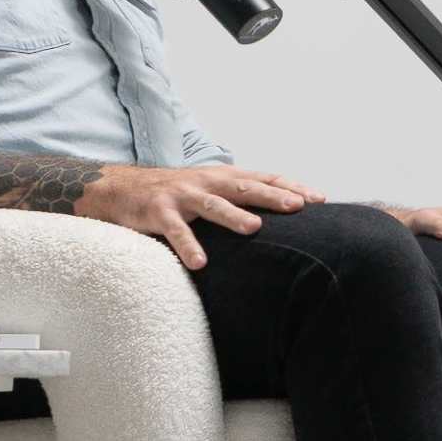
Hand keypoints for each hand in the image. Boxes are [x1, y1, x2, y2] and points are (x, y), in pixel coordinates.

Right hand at [76, 164, 322, 270]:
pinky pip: (176, 231)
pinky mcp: (159, 212)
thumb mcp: (211, 189)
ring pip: (213, 205)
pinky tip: (200, 263)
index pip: (265, 178)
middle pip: (246, 188)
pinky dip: (188, 245)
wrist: (121, 188)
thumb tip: (281, 213)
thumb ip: (240, 197)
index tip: (319, 200)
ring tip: (255, 228)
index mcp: (224, 177)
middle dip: (273, 196)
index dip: (291, 187)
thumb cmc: (177, 194)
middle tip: (298, 206)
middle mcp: (208, 182)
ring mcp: (183, 196)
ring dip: (234, 215)